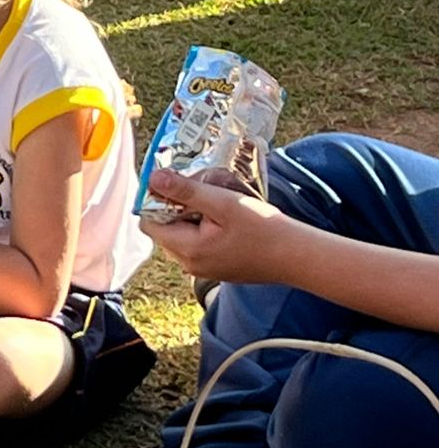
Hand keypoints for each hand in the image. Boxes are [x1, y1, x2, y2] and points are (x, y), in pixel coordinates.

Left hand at [141, 168, 299, 284]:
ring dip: (191, 216)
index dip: (156, 200)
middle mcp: (189, 265)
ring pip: (182, 235)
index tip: (176, 184)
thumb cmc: (263, 229)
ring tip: (217, 204)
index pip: (148, 222)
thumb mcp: (222, 203)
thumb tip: (153, 178)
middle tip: (202, 191)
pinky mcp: (217, 268)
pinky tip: (226, 220)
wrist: (298, 256)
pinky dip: (204, 228)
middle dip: (176, 207)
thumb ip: (186, 191)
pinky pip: (198, 244)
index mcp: (186, 250)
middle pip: (164, 229)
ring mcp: (204, 269)